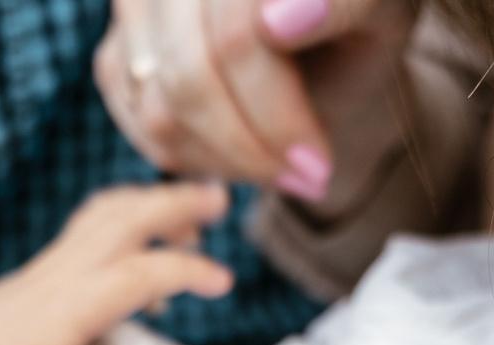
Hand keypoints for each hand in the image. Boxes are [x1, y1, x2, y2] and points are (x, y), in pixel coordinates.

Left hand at [0, 182, 235, 344]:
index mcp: (67, 307)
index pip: (135, 274)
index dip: (182, 270)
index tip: (223, 281)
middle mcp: (64, 274)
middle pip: (124, 220)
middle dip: (174, 204)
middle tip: (221, 199)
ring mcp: (57, 263)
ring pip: (110, 212)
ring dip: (156, 202)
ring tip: (200, 211)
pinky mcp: (53, 264)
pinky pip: (97, 221)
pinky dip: (133, 214)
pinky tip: (156, 238)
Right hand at [93, 0, 415, 194]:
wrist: (318, 33)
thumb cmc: (354, 19)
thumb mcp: (376, 12)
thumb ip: (341, 4)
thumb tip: (276, 22)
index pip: (237, 39)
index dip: (277, 113)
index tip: (317, 166)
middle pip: (190, 80)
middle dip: (251, 147)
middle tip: (303, 177)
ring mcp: (135, 10)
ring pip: (160, 113)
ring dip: (227, 160)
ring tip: (280, 163)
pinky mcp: (117, 56)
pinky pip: (141, 128)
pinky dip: (194, 159)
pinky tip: (243, 155)